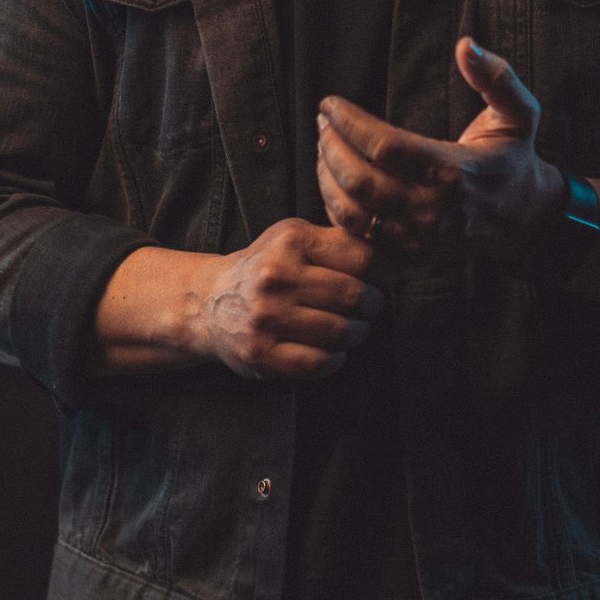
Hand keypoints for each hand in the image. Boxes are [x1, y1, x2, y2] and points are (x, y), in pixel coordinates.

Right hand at [197, 218, 386, 380]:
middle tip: (373, 308)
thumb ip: (335, 240)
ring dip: (357, 333)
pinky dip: (335, 360)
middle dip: (372, 305)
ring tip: (357, 330)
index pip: (360, 257)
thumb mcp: (293, 237)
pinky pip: (315, 362)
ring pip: (337, 331)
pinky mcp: (261, 353)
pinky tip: (337, 353)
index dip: (379, 271)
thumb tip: (387, 255)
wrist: (211, 302)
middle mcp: (276, 276)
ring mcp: (267, 317)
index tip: (382, 280)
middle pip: (352, 295)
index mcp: (290, 241)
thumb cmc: (266, 267)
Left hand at [314, 37, 565, 259]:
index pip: (385, 146)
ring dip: (326, 176)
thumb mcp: (519, 113)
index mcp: (454, 172)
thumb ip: (496, 77)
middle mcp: (432, 210)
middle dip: (331, 145)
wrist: (522, 218)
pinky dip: (334, 207)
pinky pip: (355, 236)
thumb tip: (467, 45)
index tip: (329, 103)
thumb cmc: (511, 157)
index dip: (349, 122)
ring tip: (323, 145)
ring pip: (351, 212)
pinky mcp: (406, 256)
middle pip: (360, 180)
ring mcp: (417, 238)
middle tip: (322, 122)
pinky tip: (332, 178)